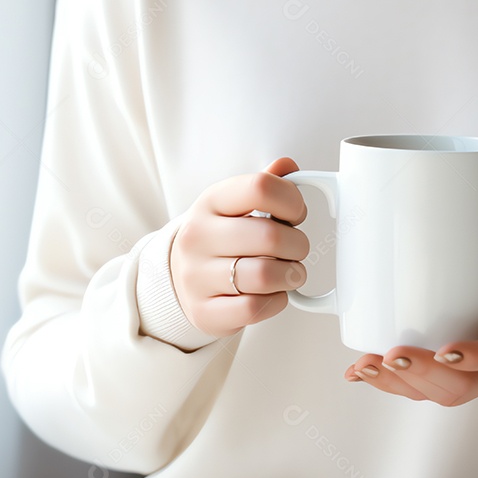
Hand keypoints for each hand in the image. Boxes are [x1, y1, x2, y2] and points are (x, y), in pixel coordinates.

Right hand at [169, 157, 309, 336]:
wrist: (179, 277)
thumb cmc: (219, 237)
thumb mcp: (234, 203)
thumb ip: (265, 184)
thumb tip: (287, 166)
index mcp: (211, 201)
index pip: (260, 188)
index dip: (292, 201)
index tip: (296, 214)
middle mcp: (198, 236)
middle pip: (270, 237)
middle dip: (298, 245)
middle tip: (296, 248)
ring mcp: (197, 276)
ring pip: (266, 276)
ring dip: (291, 275)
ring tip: (287, 271)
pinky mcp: (203, 311)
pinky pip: (255, 308)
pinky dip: (276, 301)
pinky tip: (272, 292)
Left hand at [343, 195, 477, 405]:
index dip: (475, 357)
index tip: (444, 351)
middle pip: (462, 387)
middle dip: (422, 373)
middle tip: (389, 355)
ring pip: (441, 395)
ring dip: (400, 385)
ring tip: (364, 366)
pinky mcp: (463, 383)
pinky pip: (428, 394)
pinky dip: (393, 386)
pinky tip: (361, 373)